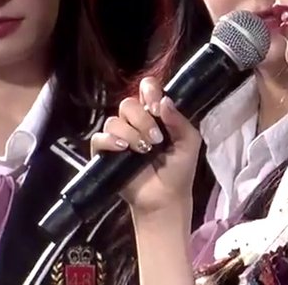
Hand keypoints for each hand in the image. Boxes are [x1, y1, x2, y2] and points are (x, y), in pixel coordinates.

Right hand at [89, 77, 201, 216]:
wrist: (165, 198)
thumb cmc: (179, 169)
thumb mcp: (189, 142)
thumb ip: (179, 121)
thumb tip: (164, 100)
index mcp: (156, 115)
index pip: (147, 89)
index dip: (149, 91)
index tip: (156, 105)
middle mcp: (135, 122)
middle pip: (128, 103)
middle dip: (142, 118)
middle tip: (156, 138)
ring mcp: (119, 137)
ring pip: (114, 120)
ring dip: (131, 132)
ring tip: (145, 149)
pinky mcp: (105, 153)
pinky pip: (99, 138)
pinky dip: (110, 141)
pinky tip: (123, 148)